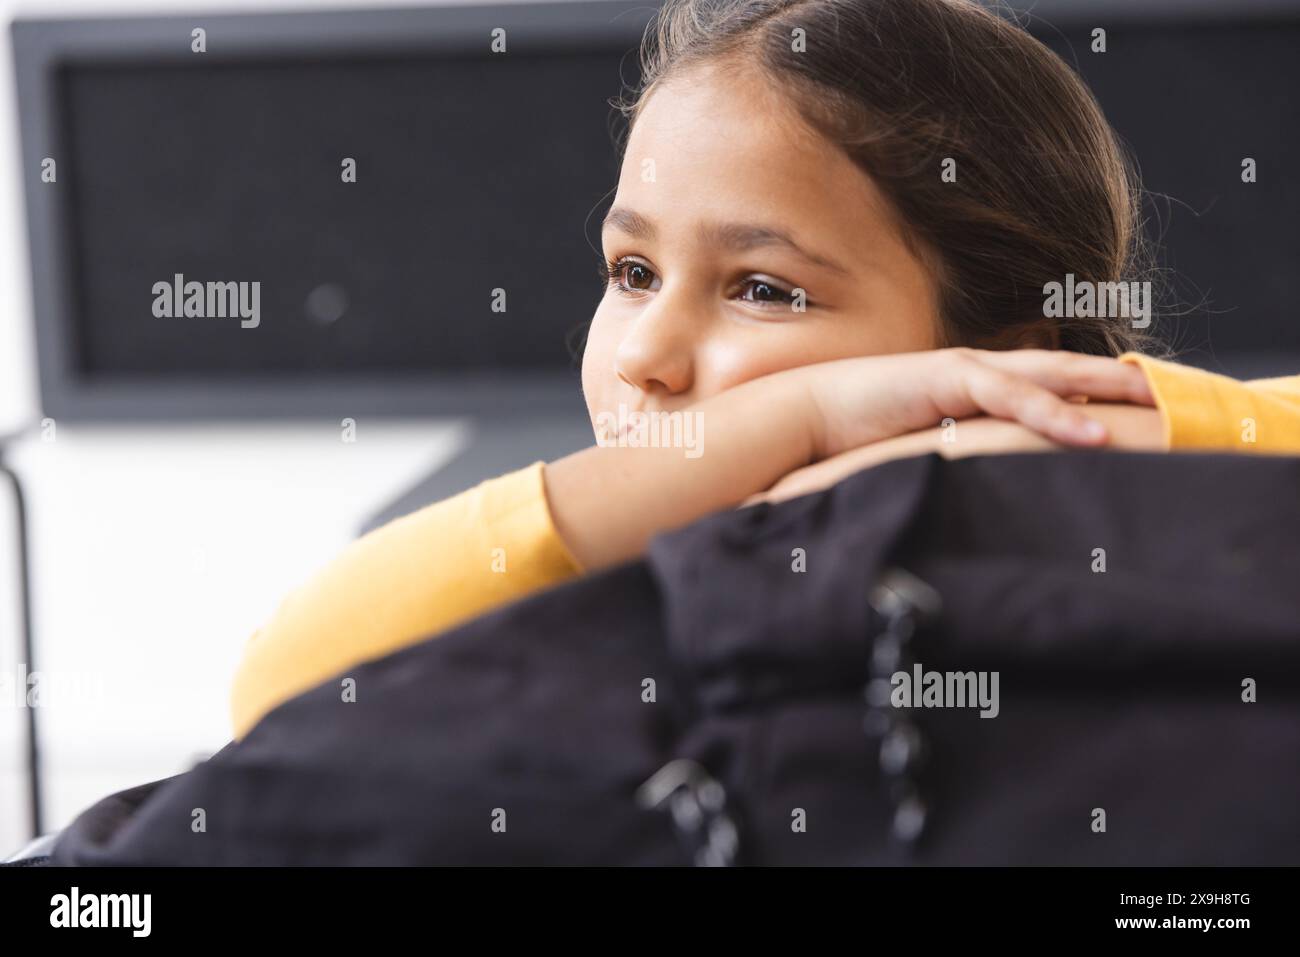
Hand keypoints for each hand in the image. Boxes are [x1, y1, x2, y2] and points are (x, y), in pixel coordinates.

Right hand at [779, 347, 1153, 459]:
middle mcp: (976, 373)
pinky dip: (1051, 412)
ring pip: (1048, 375)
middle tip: (1169, 393)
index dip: (1091, 391)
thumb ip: (953, 456)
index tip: (1136, 407)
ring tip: (1154, 402)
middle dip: (1118, 379)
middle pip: (1062, 370)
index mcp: (973, 388)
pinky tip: (1088, 431)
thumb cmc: (856, 433)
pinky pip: (1008, 394)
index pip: (1044, 385)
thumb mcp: (919, 448)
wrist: (804, 415)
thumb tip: (979, 491)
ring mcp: (963, 371)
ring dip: (1103, 387)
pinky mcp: (945, 379)